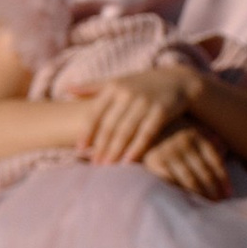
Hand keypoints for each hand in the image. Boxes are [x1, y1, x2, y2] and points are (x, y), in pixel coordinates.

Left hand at [81, 63, 200, 165]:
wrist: (180, 80)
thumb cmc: (144, 84)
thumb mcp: (119, 81)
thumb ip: (93, 87)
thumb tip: (66, 89)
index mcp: (114, 87)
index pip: (95, 112)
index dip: (87, 132)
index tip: (79, 149)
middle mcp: (128, 94)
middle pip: (110, 125)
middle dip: (101, 146)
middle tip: (94, 165)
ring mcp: (145, 102)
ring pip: (126, 131)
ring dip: (115, 151)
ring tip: (108, 167)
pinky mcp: (162, 111)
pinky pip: (146, 133)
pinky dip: (137, 148)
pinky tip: (129, 162)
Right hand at [142, 124, 228, 202]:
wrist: (137, 132)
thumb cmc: (168, 135)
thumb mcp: (188, 131)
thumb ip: (207, 139)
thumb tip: (225, 150)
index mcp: (196, 135)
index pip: (215, 162)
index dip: (224, 180)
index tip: (228, 194)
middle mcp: (184, 142)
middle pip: (205, 173)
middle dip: (214, 191)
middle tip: (220, 205)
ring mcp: (169, 153)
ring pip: (191, 181)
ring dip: (202, 196)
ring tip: (208, 206)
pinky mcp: (155, 163)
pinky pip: (173, 183)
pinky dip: (182, 194)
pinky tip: (188, 202)